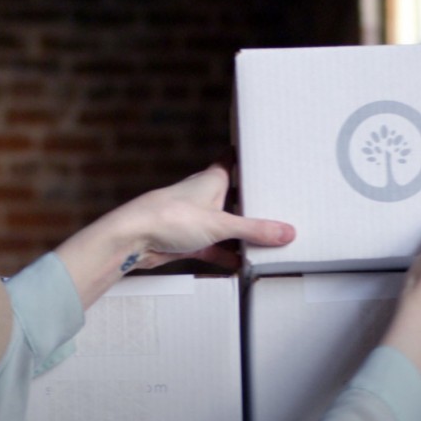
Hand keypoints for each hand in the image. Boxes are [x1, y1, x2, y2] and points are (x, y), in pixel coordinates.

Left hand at [119, 161, 295, 269]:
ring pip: (225, 225)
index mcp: (213, 180)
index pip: (232, 160)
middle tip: (280, 206)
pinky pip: (214, 248)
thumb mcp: (220, 224)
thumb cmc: (170, 216)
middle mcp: (205, 196)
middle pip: (235, 197)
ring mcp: (196, 219)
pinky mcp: (188, 241)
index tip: (263, 155)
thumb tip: (287, 232)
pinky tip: (242, 266)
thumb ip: (254, 229)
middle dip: (253, 204)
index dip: (246, 156)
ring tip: (269, 241)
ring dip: (241, 235)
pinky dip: (227, 256)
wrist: (134, 239)